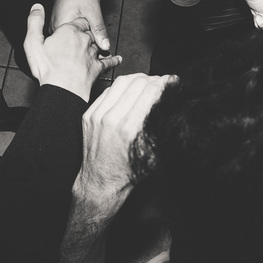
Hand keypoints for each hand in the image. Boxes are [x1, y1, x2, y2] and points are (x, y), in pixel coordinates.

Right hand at [25, 4, 120, 100]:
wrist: (62, 90)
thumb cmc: (47, 68)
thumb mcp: (33, 42)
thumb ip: (34, 22)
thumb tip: (37, 7)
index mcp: (68, 31)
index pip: (79, 22)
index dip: (78, 23)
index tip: (77, 25)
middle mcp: (83, 40)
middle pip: (88, 33)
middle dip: (87, 34)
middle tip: (85, 36)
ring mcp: (92, 54)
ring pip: (97, 46)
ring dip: (98, 46)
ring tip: (98, 46)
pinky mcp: (97, 68)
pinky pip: (107, 61)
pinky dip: (113, 60)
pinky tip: (117, 59)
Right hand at [52, 0, 110, 52]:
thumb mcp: (93, 10)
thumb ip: (98, 29)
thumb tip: (106, 46)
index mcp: (61, 27)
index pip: (77, 48)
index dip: (92, 50)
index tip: (104, 52)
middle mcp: (54, 30)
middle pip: (74, 46)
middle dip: (89, 48)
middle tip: (103, 47)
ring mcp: (55, 28)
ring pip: (73, 41)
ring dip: (85, 42)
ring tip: (96, 40)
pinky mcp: (58, 26)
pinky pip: (71, 36)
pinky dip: (81, 36)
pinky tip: (89, 33)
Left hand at [75, 74, 173, 211]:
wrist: (100, 183)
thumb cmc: (128, 172)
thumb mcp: (154, 154)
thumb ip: (162, 128)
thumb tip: (174, 105)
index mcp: (130, 130)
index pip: (151, 92)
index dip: (165, 83)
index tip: (173, 81)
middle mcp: (113, 120)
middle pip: (137, 84)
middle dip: (154, 79)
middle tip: (163, 81)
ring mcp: (98, 116)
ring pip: (121, 83)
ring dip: (137, 78)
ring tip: (147, 81)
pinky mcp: (89, 115)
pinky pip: (107, 91)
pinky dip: (121, 87)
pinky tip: (129, 89)